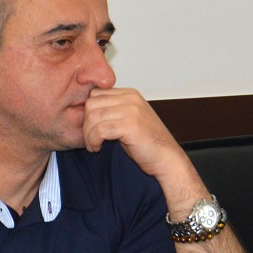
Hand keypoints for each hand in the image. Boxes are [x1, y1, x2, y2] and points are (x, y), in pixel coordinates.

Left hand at [83, 87, 205, 210]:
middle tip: (90, 139)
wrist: (166, 159)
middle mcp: (131, 98)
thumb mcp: (129, 119)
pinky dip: (93, 141)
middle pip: (91, 103)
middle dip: (85, 124)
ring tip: (94, 145)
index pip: (95, 94)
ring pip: (92, 116)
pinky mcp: (130, 125)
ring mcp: (132, 110)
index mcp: (130, 94)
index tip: (92, 128)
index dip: (89, 112)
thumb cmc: (147, 144)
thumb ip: (113, 110)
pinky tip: (98, 148)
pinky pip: (99, 130)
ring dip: (88, 134)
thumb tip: (87, 110)